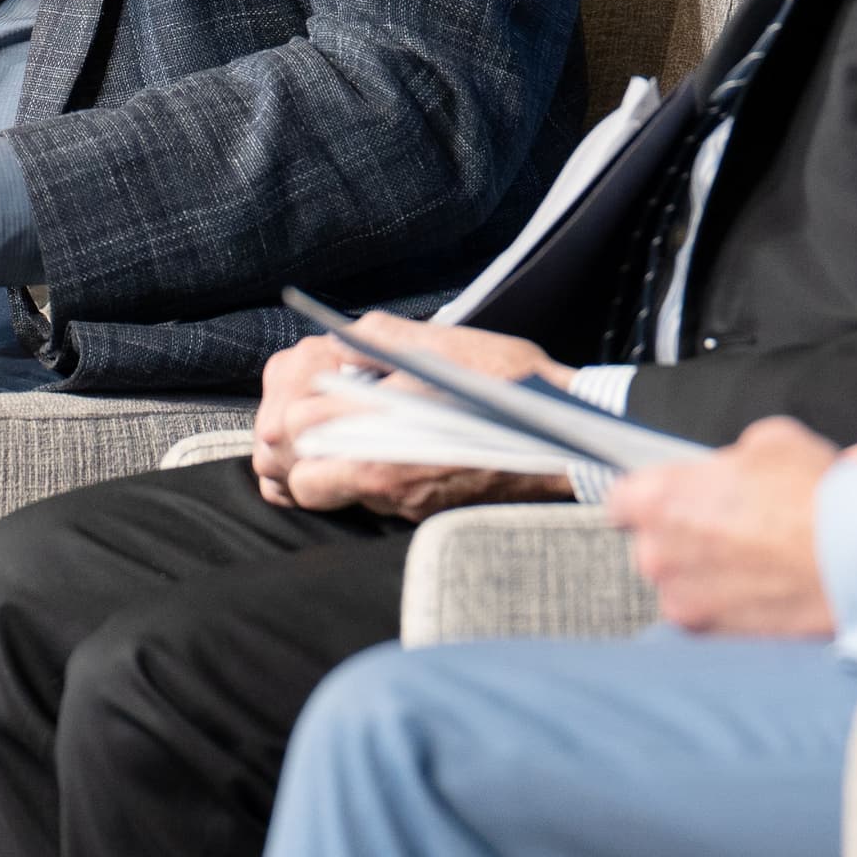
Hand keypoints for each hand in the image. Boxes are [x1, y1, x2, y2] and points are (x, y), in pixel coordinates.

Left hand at [252, 320, 572, 518]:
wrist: (567, 442)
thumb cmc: (512, 386)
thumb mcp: (446, 344)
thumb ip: (380, 338)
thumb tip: (338, 339)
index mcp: (383, 425)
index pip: (295, 423)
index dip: (291, 401)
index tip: (310, 382)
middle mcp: (384, 474)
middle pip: (296, 471)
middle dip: (289, 443)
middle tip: (309, 414)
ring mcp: (400, 503)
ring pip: (322, 494)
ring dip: (316, 466)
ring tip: (336, 432)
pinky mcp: (417, 518)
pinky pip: (361, 506)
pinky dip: (350, 482)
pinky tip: (370, 454)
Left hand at [608, 418, 844, 636]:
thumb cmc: (814, 498)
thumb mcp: (770, 443)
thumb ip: (729, 459)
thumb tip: (732, 471)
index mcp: (660, 499)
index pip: (622, 500)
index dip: (650, 499)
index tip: (670, 502)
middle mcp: (658, 555)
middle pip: (654, 544)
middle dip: (685, 536)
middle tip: (732, 528)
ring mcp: (683, 601)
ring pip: (681, 582)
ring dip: (707, 574)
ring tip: (757, 560)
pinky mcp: (713, 635)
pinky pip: (708, 613)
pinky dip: (729, 603)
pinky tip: (765, 586)